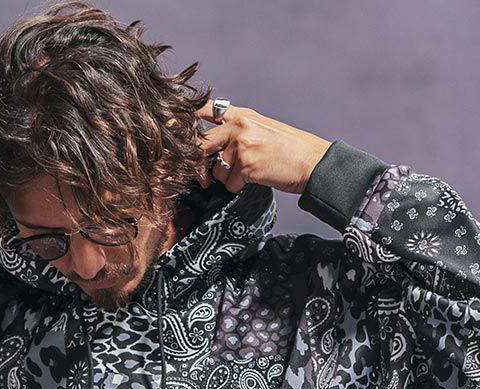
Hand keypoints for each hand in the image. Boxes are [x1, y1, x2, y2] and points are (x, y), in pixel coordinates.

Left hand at [193, 100, 331, 196]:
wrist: (309, 161)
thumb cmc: (286, 149)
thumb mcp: (260, 129)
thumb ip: (235, 131)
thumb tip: (210, 144)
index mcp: (240, 114)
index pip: (204, 110)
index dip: (185, 119)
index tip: (170, 126)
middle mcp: (238, 125)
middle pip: (200, 144)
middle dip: (197, 163)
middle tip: (202, 175)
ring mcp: (241, 145)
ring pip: (216, 169)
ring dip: (227, 178)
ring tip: (249, 173)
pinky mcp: (245, 165)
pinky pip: (229, 183)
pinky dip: (239, 187)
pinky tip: (256, 179)